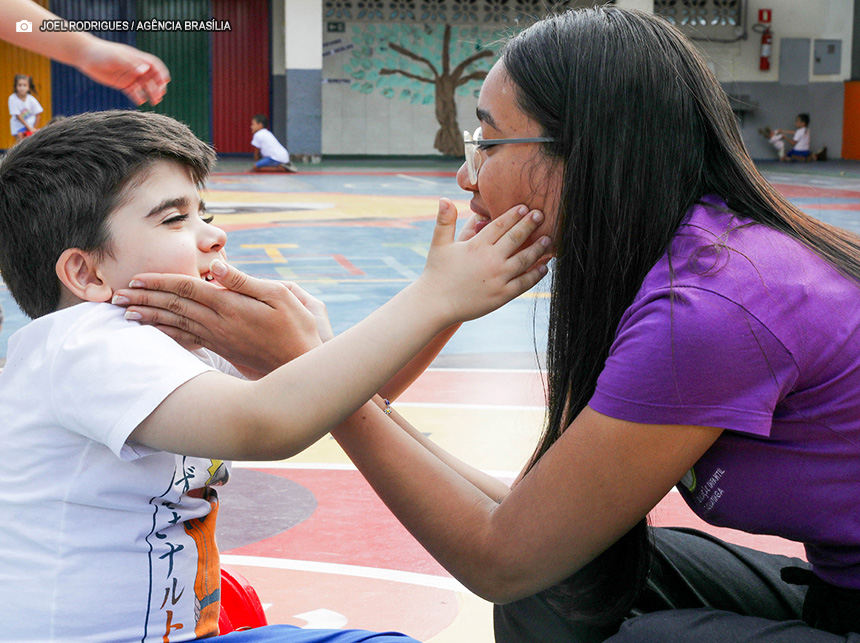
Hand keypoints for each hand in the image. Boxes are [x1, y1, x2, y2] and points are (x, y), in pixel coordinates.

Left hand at [74, 38, 169, 104]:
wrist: (85, 56)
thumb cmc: (101, 53)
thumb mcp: (116, 58)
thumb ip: (131, 64)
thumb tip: (145, 71)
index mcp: (137, 59)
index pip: (154, 65)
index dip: (161, 73)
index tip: (164, 82)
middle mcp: (136, 68)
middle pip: (152, 78)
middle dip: (157, 86)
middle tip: (159, 95)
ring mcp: (130, 76)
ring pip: (145, 86)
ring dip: (151, 93)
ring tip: (154, 101)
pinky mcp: (123, 84)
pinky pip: (134, 92)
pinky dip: (138, 97)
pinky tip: (139, 102)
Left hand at [112, 260, 324, 372]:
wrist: (300, 364)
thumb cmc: (296, 327)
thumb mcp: (280, 296)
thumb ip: (245, 281)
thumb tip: (216, 266)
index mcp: (229, 305)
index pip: (187, 289)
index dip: (159, 282)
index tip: (136, 279)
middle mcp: (218, 323)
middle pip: (174, 307)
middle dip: (144, 300)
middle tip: (116, 296)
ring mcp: (218, 338)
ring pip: (176, 324)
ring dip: (149, 318)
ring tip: (126, 315)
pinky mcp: (222, 348)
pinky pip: (187, 340)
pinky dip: (168, 334)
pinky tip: (156, 334)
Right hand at [412, 199, 549, 325]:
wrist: (436, 304)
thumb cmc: (436, 273)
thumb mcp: (439, 244)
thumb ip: (445, 221)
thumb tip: (444, 198)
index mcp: (477, 245)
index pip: (500, 225)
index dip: (514, 215)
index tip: (525, 207)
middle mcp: (491, 259)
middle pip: (516, 238)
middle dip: (530, 224)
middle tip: (542, 215)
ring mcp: (499, 278)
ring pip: (525, 259)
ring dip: (538, 248)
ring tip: (548, 239)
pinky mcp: (502, 295)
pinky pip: (524, 283)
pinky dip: (536, 274)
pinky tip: (544, 268)